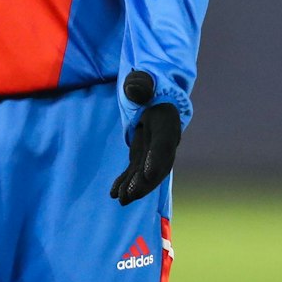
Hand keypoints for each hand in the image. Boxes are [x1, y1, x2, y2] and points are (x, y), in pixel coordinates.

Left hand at [110, 70, 180, 204]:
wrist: (155, 96)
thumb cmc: (149, 86)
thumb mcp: (144, 82)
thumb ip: (141, 86)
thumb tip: (134, 89)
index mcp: (168, 123)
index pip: (164, 144)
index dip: (156, 159)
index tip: (147, 173)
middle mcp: (165, 141)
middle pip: (157, 166)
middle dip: (144, 182)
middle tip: (130, 195)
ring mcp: (154, 151)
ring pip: (146, 173)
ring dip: (134, 187)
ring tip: (121, 199)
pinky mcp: (143, 155)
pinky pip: (136, 171)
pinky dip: (126, 182)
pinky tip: (114, 193)